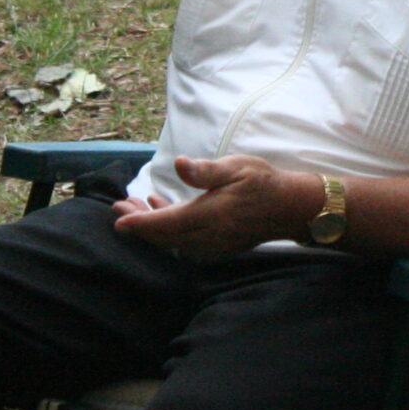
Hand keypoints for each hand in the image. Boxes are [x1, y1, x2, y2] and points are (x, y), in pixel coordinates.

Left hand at [111, 155, 307, 259]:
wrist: (291, 208)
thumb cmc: (264, 182)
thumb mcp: (237, 167)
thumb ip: (205, 170)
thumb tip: (178, 164)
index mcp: (209, 216)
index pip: (165, 223)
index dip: (139, 222)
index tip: (117, 219)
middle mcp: (207, 237)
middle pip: (164, 235)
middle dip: (139, 222)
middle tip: (119, 208)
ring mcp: (212, 245)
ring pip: (172, 240)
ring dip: (152, 225)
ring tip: (135, 206)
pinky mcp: (216, 245)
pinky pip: (184, 241)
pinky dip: (168, 228)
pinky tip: (163, 208)